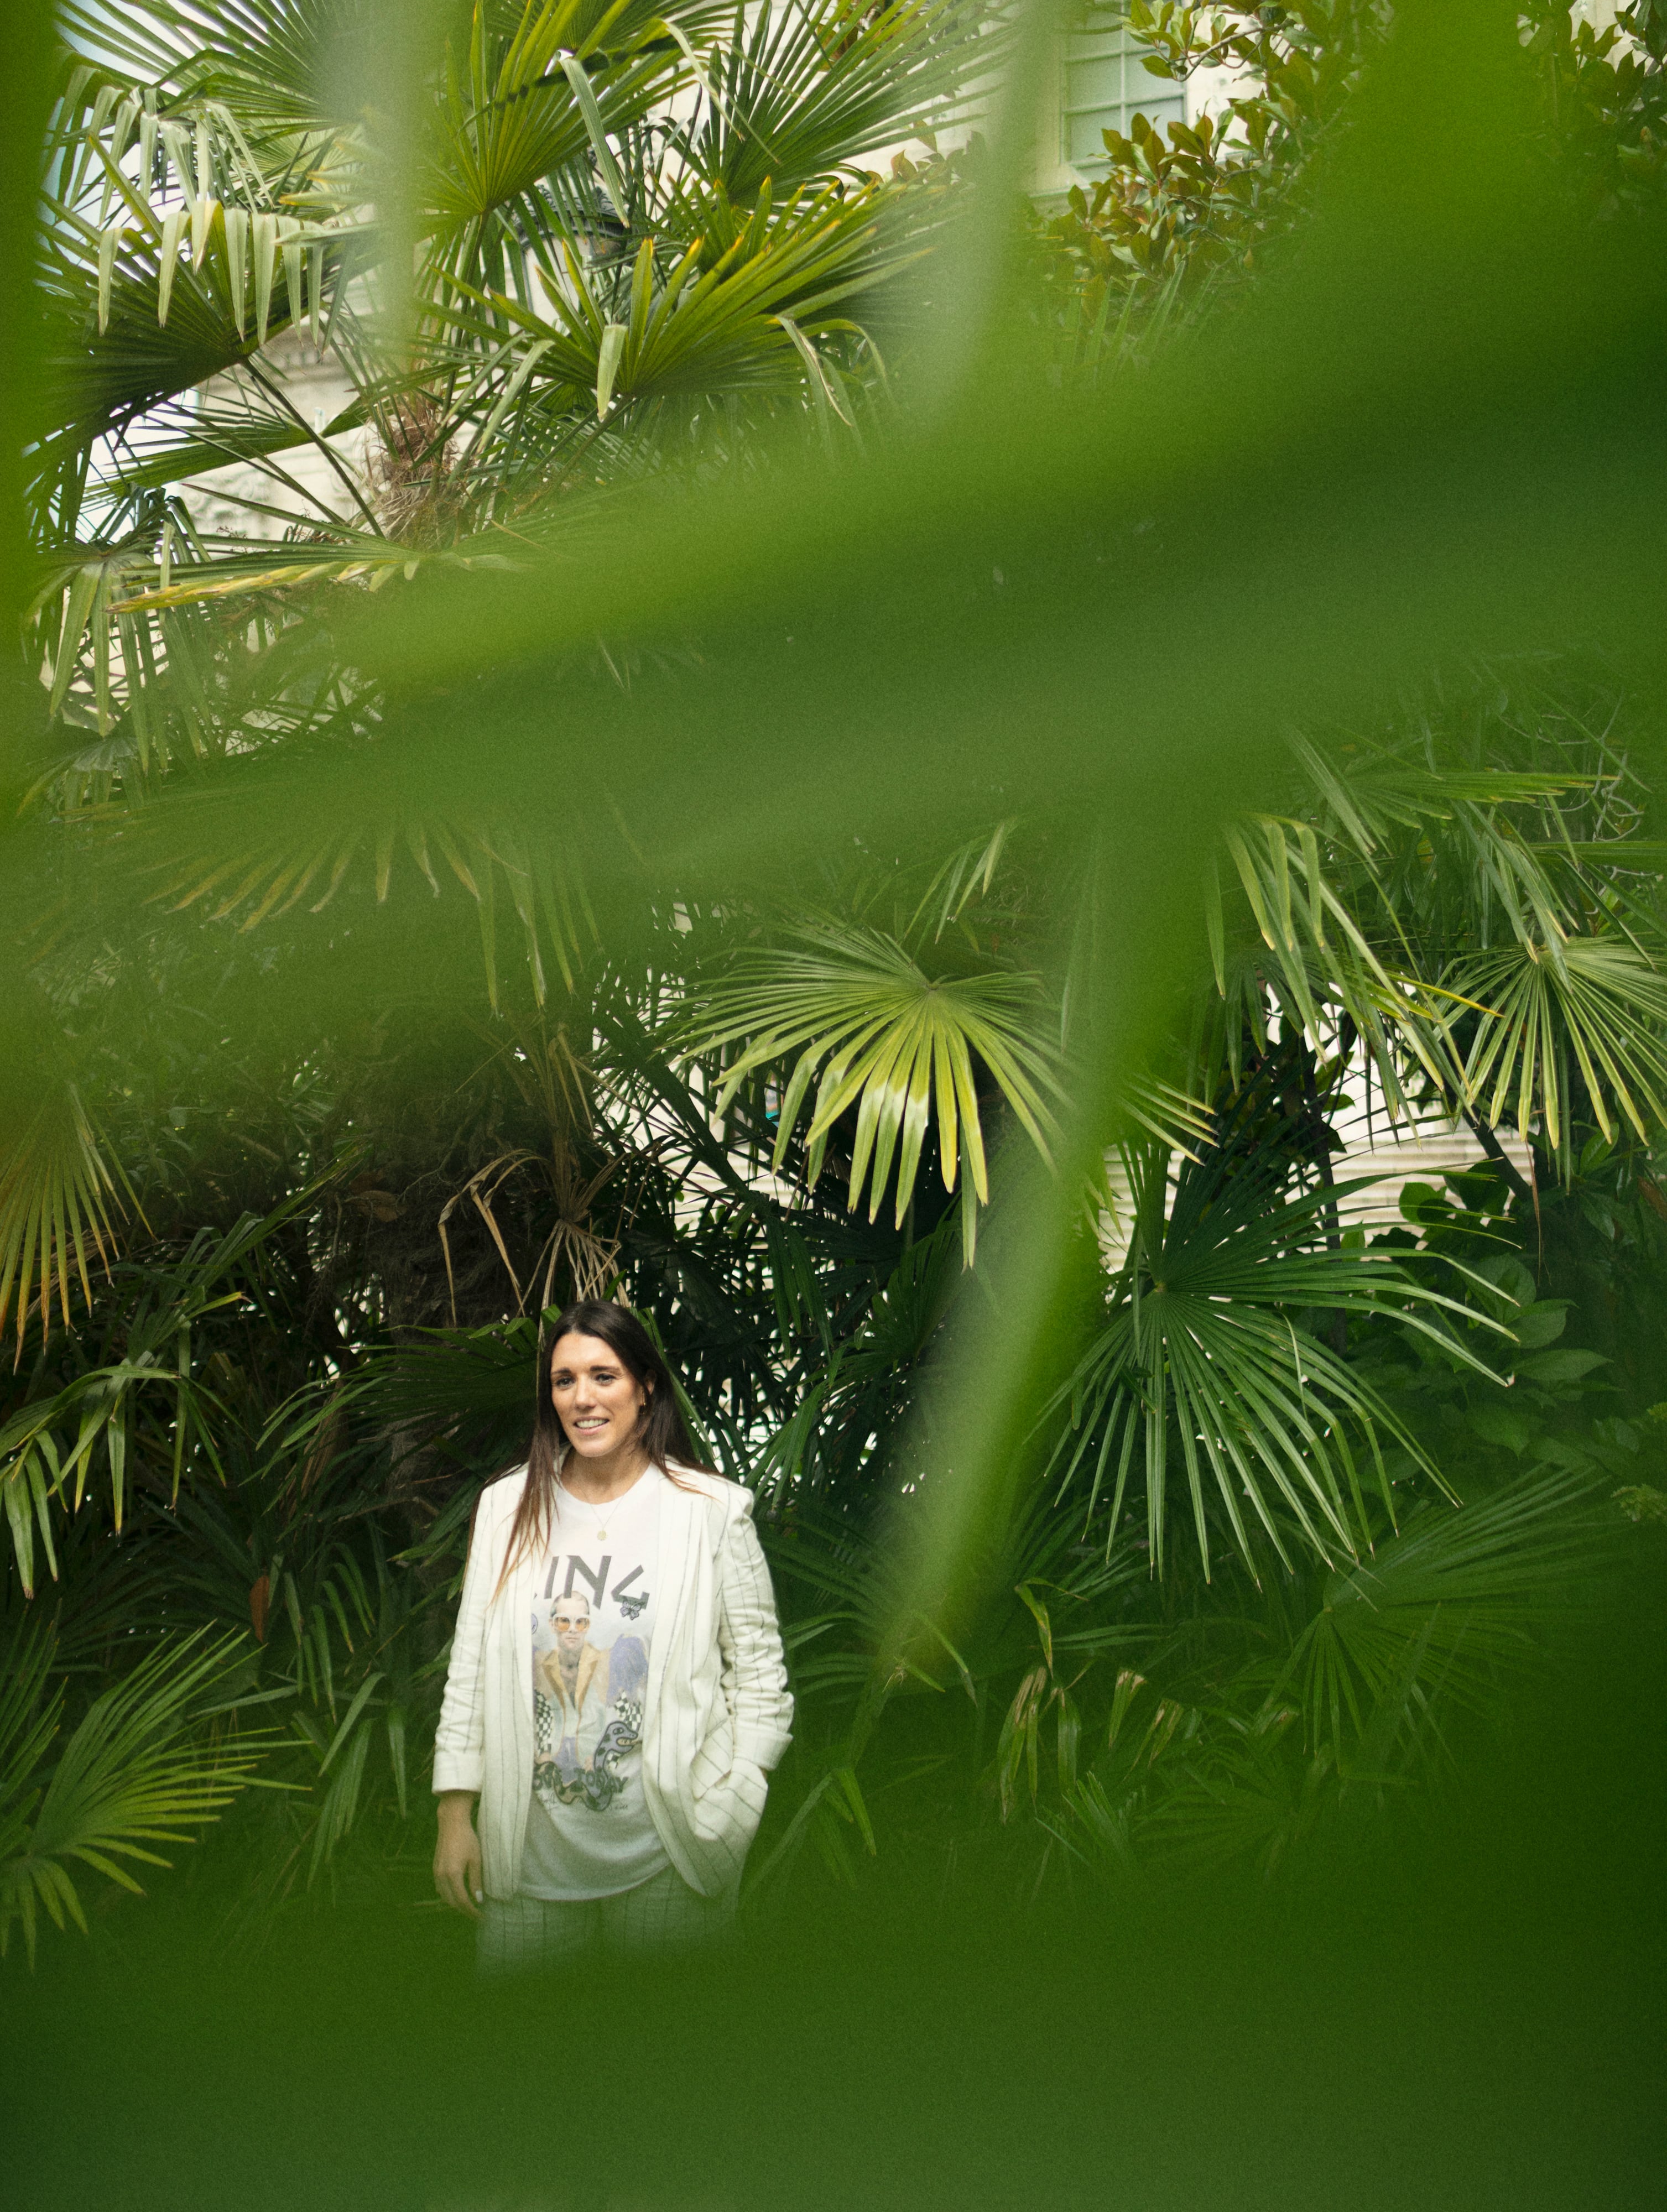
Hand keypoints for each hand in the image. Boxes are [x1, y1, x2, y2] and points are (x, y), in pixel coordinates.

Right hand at [434, 1791, 483, 1918]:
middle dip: (464, 1910)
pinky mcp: (435, 1868)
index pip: (462, 1900)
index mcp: (452, 1875)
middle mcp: (441, 1876)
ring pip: (444, 1896)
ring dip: (455, 1904)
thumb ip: (476, 1881)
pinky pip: (440, 1888)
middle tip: (476, 1914)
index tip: (481, 1916)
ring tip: (468, 1906)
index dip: (472, 1911)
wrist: (451, 1823)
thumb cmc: (467, 1839)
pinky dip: (448, 1895)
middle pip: (451, 1902)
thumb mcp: (476, 1859)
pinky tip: (457, 1894)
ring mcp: (436, 1872)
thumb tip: (478, 1899)